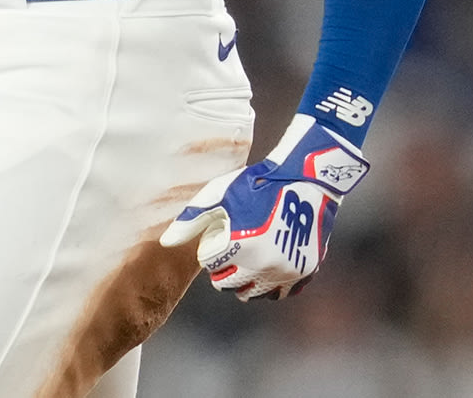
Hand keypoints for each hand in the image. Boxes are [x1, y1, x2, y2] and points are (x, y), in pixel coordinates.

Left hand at [160, 115, 368, 299]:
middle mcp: (263, 265)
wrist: (307, 180)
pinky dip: (271, 283)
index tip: (223, 230)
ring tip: (250, 254)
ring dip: (246, 279)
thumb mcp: (220, 194)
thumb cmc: (258, 183)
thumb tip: (166, 242)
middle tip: (235, 243)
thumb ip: (191, 219)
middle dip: (225, 267)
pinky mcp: (304, 273)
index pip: (210, 264)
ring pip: (253, 293)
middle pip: (228, 284)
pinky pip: (279, 293)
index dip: (213, 245)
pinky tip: (269, 262)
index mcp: (240, 246)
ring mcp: (286, 272)